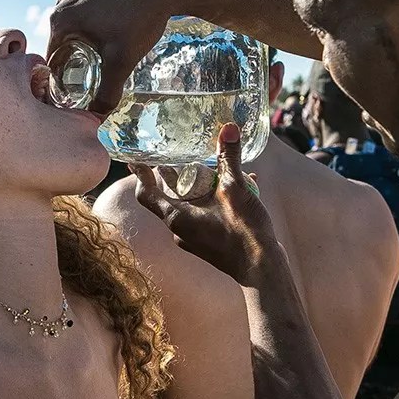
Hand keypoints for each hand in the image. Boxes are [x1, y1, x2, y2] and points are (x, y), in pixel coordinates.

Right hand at [48, 0, 181, 113]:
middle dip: (71, 71)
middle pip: (59, 49)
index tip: (74, 101)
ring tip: (97, 73)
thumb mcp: (122, 61)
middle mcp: (61, 5)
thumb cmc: (139, 19)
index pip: (49, 64)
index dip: (60, 85)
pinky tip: (105, 50)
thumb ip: (107, 94)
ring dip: (80, 54)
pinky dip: (89, 37)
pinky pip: (81, 23)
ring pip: (71, 36)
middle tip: (89, 91)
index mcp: (59, 20)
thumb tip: (97, 120)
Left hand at [132, 123, 279, 280]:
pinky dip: (214, 199)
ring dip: (195, 186)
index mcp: (177, 217)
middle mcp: (180, 229)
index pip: (147, 194)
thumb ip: (229, 158)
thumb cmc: (244, 234)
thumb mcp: (236, 190)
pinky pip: (205, 214)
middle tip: (169, 154)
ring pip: (188, 205)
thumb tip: (228, 128)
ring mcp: (195, 238)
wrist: (262, 270)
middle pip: (167, 197)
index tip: (136, 159)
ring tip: (206, 166)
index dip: (140, 175)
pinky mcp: (210, 241)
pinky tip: (238, 185)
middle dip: (170, 175)